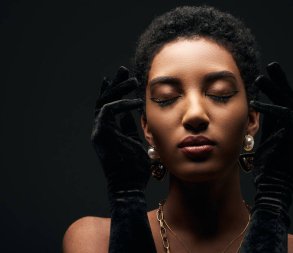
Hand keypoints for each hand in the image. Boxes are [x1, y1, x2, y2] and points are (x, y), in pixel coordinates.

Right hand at [91, 66, 150, 191]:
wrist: (129, 186)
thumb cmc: (133, 167)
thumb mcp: (134, 141)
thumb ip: (129, 127)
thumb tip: (132, 112)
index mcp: (108, 130)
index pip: (108, 105)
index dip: (113, 91)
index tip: (121, 78)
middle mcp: (101, 129)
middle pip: (104, 100)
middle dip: (114, 84)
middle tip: (124, 70)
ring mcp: (99, 131)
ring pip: (104, 102)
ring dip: (118, 89)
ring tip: (133, 81)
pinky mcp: (102, 134)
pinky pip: (108, 111)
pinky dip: (122, 104)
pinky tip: (136, 102)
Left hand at [250, 62, 292, 218]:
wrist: (274, 185)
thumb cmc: (265, 165)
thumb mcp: (262, 140)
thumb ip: (260, 126)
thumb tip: (250, 113)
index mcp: (285, 126)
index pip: (283, 100)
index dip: (276, 86)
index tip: (266, 73)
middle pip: (290, 96)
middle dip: (281, 80)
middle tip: (272, 65)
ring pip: (289, 102)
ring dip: (275, 89)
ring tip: (261, 78)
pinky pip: (284, 116)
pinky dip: (270, 108)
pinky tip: (256, 102)